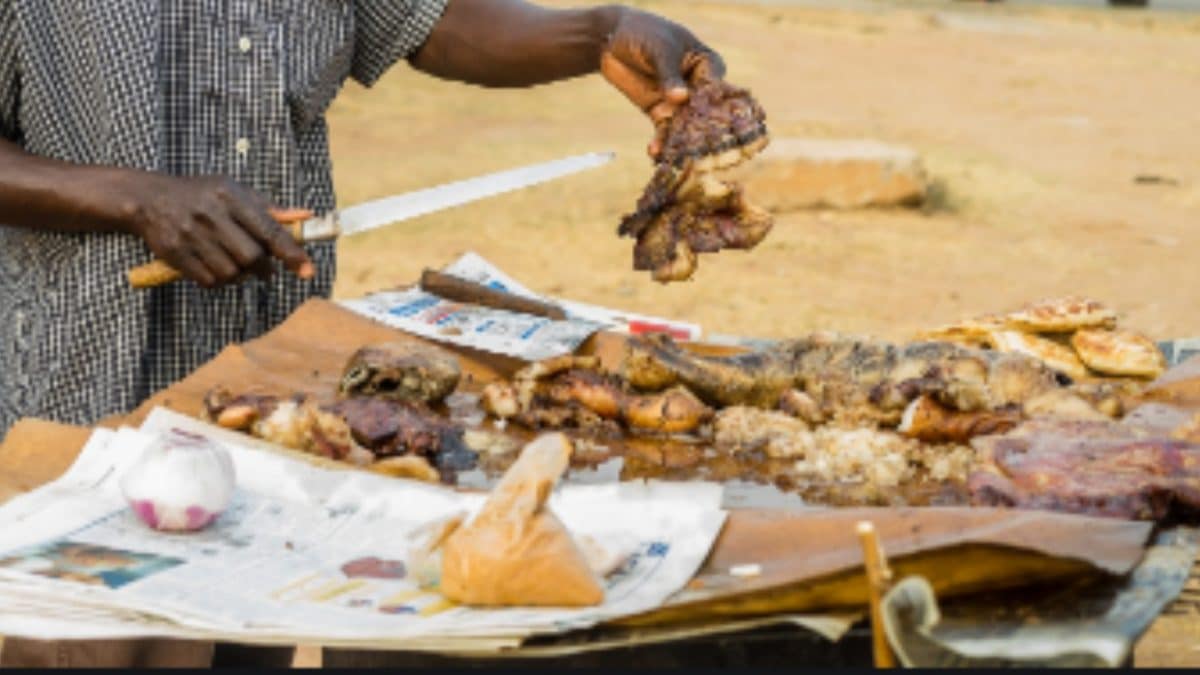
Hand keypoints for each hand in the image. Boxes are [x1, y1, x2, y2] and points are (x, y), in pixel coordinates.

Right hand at [114, 175, 314, 287]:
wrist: (148, 199)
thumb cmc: (200, 194)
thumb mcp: (234, 191)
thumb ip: (269, 208)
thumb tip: (306, 216)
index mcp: (230, 196)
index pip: (269, 230)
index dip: (291, 253)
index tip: (308, 270)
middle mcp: (211, 215)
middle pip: (251, 257)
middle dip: (264, 269)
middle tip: (266, 270)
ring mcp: (191, 236)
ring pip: (231, 273)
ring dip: (240, 276)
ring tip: (236, 264)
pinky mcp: (175, 254)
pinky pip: (209, 281)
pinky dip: (220, 281)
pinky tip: (217, 268)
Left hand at [597, 7, 725, 157]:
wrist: (612, 39)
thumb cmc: (644, 33)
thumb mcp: (659, 49)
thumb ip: (669, 73)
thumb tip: (681, 98)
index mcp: (708, 64)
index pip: (716, 88)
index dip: (715, 106)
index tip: (710, 123)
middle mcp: (698, 86)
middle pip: (703, 112)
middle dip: (700, 132)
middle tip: (696, 150)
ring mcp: (679, 102)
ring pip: (684, 126)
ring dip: (679, 142)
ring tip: (674, 157)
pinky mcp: (660, 112)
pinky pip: (664, 131)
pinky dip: (660, 142)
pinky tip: (655, 153)